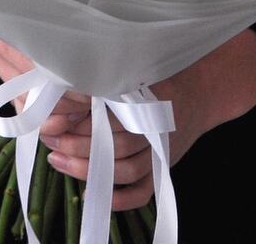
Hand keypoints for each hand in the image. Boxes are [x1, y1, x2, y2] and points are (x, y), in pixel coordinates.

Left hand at [0, 30, 255, 210]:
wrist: (205, 88)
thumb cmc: (163, 69)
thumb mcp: (139, 57)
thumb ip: (107, 63)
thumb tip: (61, 65)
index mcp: (150, 92)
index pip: (111, 109)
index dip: (78, 117)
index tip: (51, 118)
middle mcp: (158, 122)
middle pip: (116, 143)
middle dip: (79, 145)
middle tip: (50, 141)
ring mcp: (162, 148)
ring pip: (126, 169)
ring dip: (90, 170)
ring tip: (59, 161)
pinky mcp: (163, 166)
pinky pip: (143, 191)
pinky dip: (119, 198)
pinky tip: (91, 193)